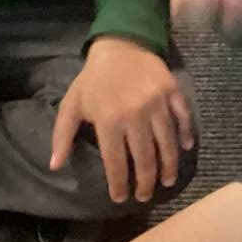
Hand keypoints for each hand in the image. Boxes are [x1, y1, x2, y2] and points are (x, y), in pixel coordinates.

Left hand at [49, 36, 193, 203]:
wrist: (120, 43)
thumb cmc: (93, 79)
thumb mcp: (71, 105)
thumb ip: (62, 136)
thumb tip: (54, 165)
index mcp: (109, 121)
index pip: (116, 162)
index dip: (119, 184)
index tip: (121, 198)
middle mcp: (135, 115)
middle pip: (144, 158)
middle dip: (145, 182)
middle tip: (145, 196)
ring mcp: (157, 103)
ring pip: (166, 142)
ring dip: (168, 165)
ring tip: (167, 181)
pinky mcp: (172, 91)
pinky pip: (183, 116)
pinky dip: (186, 133)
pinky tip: (185, 148)